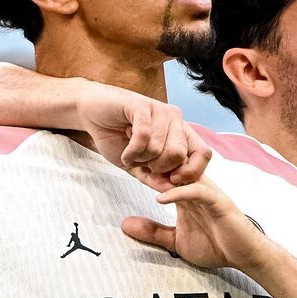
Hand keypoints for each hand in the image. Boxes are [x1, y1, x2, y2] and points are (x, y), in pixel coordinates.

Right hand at [74, 82, 211, 188]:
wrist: (92, 115)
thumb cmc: (118, 139)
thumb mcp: (140, 167)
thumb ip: (157, 179)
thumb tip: (173, 191)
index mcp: (181, 133)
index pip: (203, 154)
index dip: (189, 172)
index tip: (170, 179)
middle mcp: (175, 119)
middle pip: (178, 155)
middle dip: (157, 167)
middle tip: (143, 161)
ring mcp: (160, 110)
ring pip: (159, 148)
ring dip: (140, 158)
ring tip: (132, 151)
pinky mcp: (142, 106)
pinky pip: (143, 137)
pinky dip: (131, 152)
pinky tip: (125, 151)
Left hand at [121, 174, 272, 273]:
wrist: (245, 256)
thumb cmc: (215, 246)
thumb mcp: (175, 241)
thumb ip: (153, 231)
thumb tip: (124, 224)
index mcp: (186, 193)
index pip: (164, 172)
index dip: (145, 167)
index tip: (125, 163)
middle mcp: (197, 188)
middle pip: (173, 165)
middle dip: (151, 161)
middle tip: (129, 157)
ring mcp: (208, 193)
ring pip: (185, 172)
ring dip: (163, 172)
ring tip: (140, 173)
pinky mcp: (219, 202)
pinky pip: (197, 191)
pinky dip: (178, 193)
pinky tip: (160, 197)